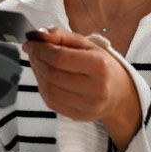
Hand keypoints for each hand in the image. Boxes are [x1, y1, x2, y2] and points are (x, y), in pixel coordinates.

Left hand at [22, 27, 140, 151]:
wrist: (119, 92)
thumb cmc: (101, 64)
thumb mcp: (87, 44)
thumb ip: (62, 36)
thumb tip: (38, 35)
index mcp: (99, 66)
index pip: (59, 58)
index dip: (40, 49)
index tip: (31, 42)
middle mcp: (96, 88)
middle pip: (52, 74)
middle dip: (37, 60)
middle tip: (32, 51)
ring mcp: (88, 106)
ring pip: (49, 90)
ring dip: (37, 74)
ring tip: (37, 63)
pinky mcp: (79, 116)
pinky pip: (51, 102)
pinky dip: (42, 87)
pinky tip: (44, 77)